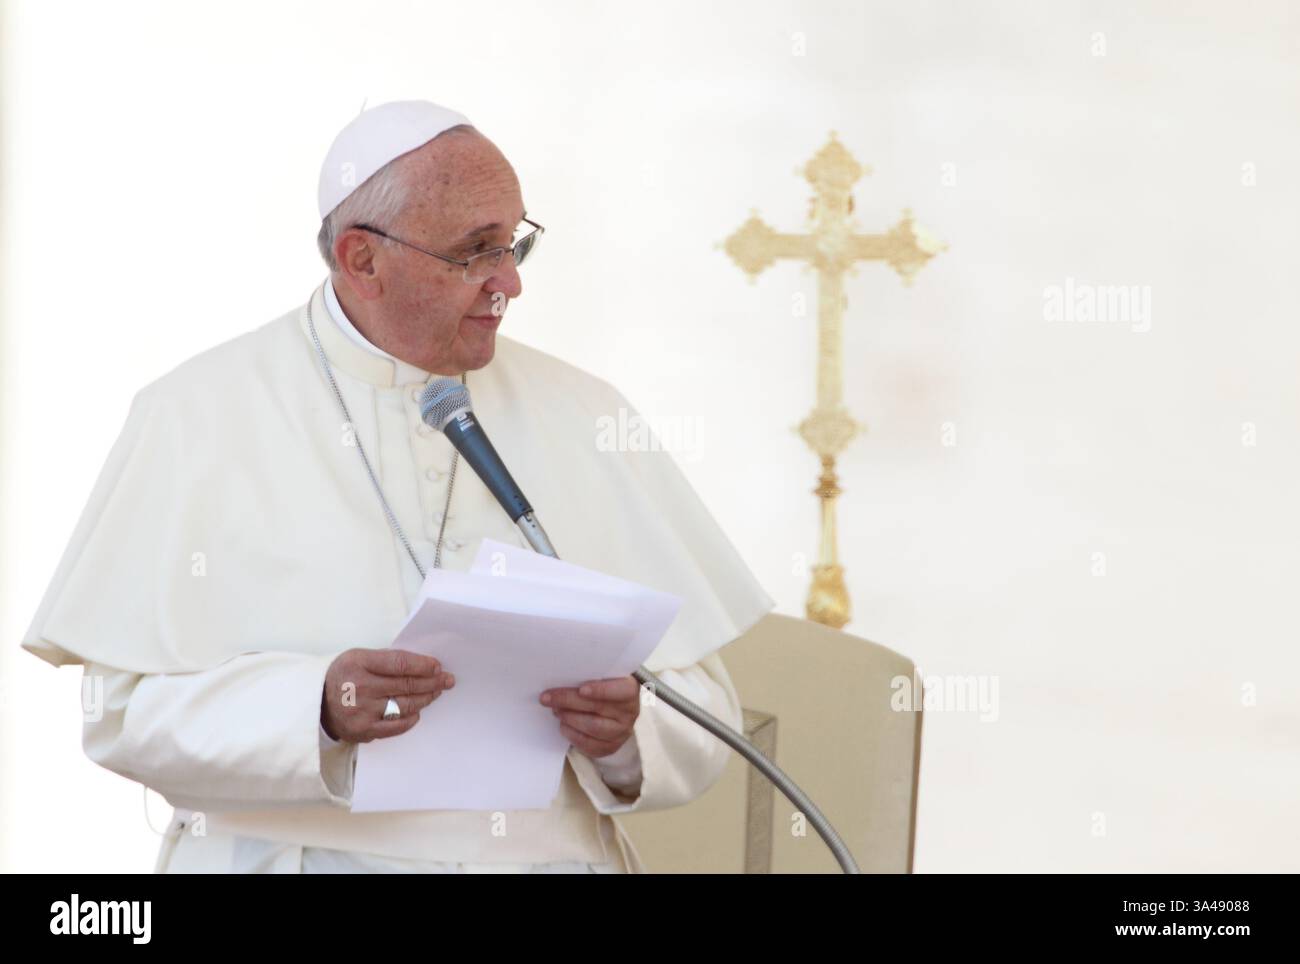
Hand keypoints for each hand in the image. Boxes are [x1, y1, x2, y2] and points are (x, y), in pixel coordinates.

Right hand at [321, 648, 453, 743]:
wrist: (315, 703)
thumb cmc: (343, 676)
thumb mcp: (358, 657)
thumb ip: (386, 660)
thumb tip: (422, 666)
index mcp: (358, 663)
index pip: (400, 663)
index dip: (423, 665)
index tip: (437, 666)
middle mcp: (360, 687)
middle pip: (406, 685)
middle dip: (432, 682)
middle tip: (447, 680)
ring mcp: (362, 711)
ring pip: (405, 705)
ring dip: (425, 699)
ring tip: (436, 693)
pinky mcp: (364, 730)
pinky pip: (396, 726)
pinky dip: (410, 718)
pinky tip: (418, 711)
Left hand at [540, 676, 639, 757]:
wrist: (612, 708)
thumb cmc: (603, 686)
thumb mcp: (602, 676)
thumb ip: (588, 674)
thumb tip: (562, 675)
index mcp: (630, 689)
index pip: (621, 690)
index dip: (602, 690)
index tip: (581, 689)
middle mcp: (630, 712)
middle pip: (598, 708)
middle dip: (569, 701)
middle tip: (547, 698)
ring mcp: (622, 731)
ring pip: (593, 727)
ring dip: (569, 719)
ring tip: (555, 711)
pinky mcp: (611, 746)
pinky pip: (590, 745)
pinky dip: (573, 735)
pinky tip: (563, 726)